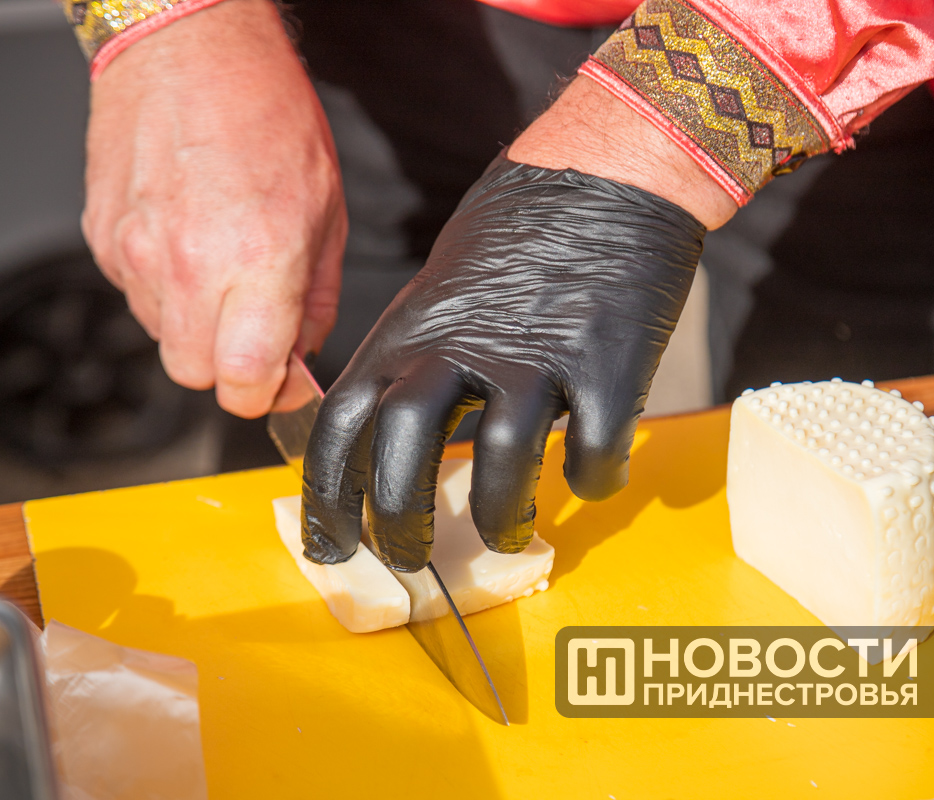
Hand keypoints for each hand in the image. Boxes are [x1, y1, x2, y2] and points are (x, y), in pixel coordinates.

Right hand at [82, 0, 346, 417]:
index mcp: (257, 259)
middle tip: (257, 334)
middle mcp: (189, 265)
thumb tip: (303, 352)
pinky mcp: (102, 239)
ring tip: (222, 269)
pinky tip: (188, 243)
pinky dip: (164, 291)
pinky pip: (135, 297)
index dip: (270, 395)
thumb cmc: (262, 109)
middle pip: (197, 376)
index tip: (283, 384)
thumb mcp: (326, 207)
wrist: (186, 45)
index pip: (246, 381)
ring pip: (163, 341)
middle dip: (231, 369)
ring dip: (197, 328)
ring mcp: (136, 253)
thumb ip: (315, 297)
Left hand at [301, 77, 732, 570]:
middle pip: (405, 453)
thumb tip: (388, 435)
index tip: (329, 544)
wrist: (601, 174)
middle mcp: (462, 346)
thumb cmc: (514, 235)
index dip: (326, 497)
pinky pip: (593, 447)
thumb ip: (411, 359)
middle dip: (398, 524)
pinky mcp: (607, 363)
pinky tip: (589, 483)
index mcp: (411, 332)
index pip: (342, 425)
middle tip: (409, 560)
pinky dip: (592, 480)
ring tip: (509, 537)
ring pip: (501, 462)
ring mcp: (537, 357)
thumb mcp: (436, 291)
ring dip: (501, 517)